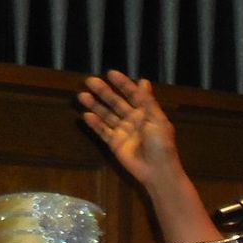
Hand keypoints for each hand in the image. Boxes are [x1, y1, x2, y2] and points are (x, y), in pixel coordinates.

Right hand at [79, 71, 182, 188]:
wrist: (157, 169)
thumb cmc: (161, 143)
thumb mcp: (156, 119)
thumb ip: (147, 101)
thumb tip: (143, 80)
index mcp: (146, 112)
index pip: (132, 94)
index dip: (122, 84)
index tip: (110, 73)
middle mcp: (133, 119)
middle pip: (116, 102)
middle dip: (104, 92)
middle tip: (90, 81)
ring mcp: (123, 131)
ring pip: (107, 115)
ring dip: (95, 105)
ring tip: (82, 95)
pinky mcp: (115, 143)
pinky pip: (103, 131)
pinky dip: (95, 124)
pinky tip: (86, 115)